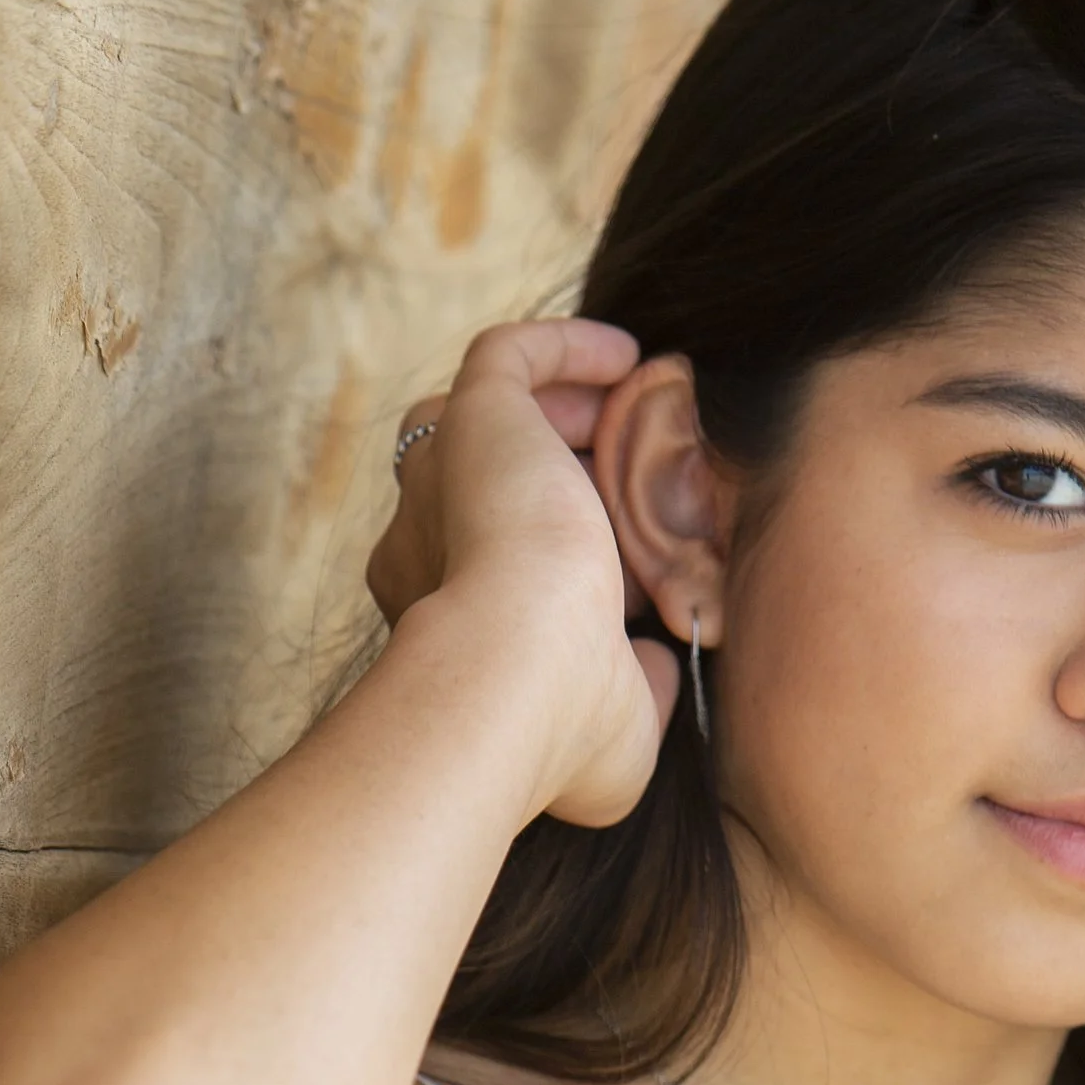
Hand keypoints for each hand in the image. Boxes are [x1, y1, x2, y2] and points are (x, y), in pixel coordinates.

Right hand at [367, 320, 679, 827]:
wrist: (515, 674)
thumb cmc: (559, 728)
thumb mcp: (619, 736)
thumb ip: (637, 696)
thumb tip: (657, 664)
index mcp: (443, 615)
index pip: (494, 565)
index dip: (567, 562)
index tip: (636, 576)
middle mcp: (426, 541)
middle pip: (488, 487)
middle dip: (565, 486)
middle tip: (644, 495)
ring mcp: (443, 477)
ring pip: (490, 419)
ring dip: (564, 416)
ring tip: (640, 423)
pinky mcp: (474, 419)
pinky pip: (507, 356)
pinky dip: (563, 348)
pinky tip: (628, 357)